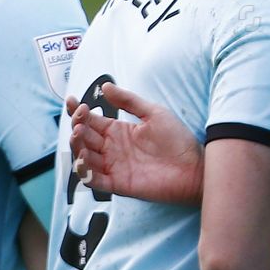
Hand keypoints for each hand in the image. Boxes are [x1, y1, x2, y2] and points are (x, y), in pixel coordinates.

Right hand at [67, 83, 203, 204]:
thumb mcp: (154, 113)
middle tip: (81, 119)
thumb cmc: (179, 141)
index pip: (91, 120)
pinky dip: (84, 173)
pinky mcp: (118, 183)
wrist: (195, 167)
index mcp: (118, 131)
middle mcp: (112, 148)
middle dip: (77, 126)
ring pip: (84, 157)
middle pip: (83, 137)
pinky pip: (94, 181)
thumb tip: (106, 86)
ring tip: (79, 135)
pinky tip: (83, 160)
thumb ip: (129, 100)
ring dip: (76, 146)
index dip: (78, 111)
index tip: (74, 101)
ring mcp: (114, 166)